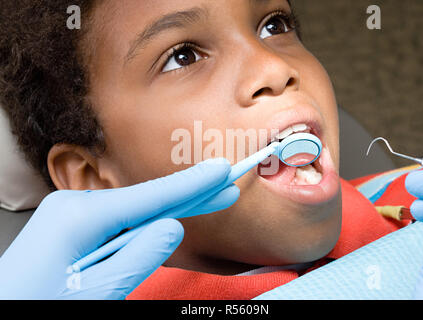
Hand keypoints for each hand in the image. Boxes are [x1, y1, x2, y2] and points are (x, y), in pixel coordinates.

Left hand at [0, 158, 238, 299]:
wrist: (2, 311)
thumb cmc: (40, 307)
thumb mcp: (96, 292)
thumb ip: (137, 258)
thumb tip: (173, 227)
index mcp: (78, 217)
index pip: (151, 197)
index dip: (192, 184)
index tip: (222, 170)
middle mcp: (74, 206)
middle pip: (147, 199)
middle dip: (190, 194)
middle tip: (226, 185)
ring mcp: (71, 215)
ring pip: (134, 212)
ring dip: (171, 210)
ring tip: (209, 199)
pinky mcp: (72, 228)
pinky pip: (118, 222)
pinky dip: (146, 223)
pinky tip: (168, 218)